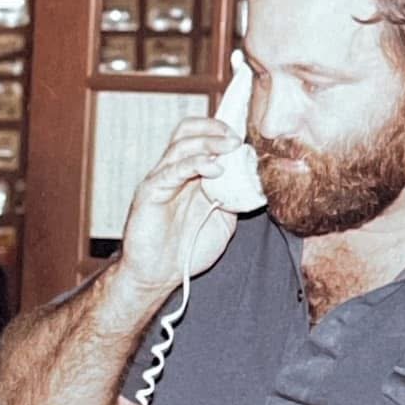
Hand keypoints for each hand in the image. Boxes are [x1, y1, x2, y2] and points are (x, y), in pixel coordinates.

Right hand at [114, 117, 244, 297]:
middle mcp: (173, 171)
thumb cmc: (187, 249)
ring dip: (209, 141)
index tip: (246, 135)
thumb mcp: (223, 220)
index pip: (201, 136)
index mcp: (190, 174)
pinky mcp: (150, 192)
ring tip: (231, 146)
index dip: (222, 129)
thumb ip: (235, 198)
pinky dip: (195, 163)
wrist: (157, 276)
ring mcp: (160, 179)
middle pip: (187, 130)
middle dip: (214, 127)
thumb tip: (255, 180)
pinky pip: (172, 170)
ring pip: (181, 145)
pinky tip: (215, 169)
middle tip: (237, 138)